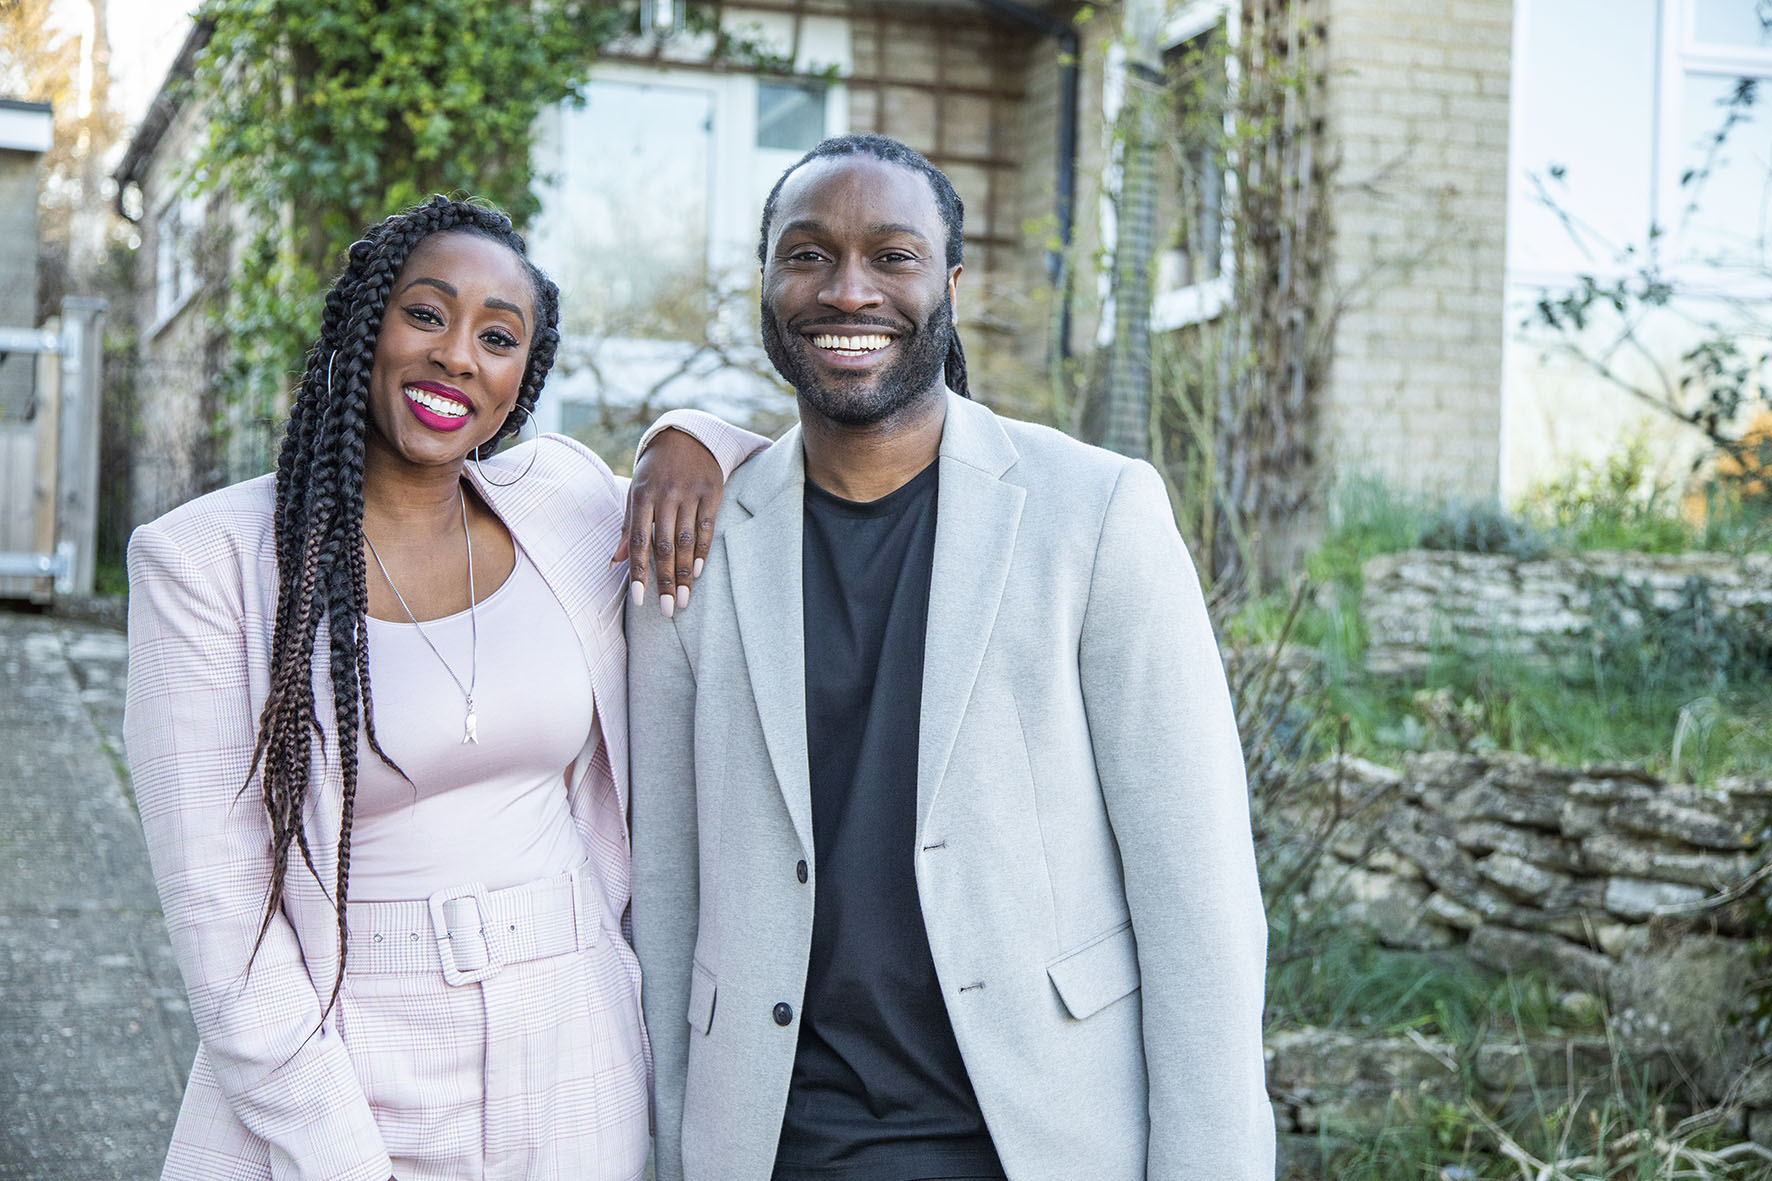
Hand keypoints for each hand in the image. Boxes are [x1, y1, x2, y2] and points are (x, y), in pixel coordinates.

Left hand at [614, 426, 721, 616]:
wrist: (686, 435)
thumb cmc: (654, 471)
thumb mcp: (636, 492)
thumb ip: (628, 527)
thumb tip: (615, 562)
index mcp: (641, 495)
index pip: (638, 540)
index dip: (638, 571)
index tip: (639, 600)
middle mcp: (665, 494)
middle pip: (664, 545)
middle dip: (666, 581)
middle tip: (669, 610)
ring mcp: (689, 492)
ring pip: (686, 540)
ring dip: (685, 573)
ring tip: (684, 600)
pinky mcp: (712, 491)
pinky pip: (706, 526)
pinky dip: (702, 551)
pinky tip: (698, 572)